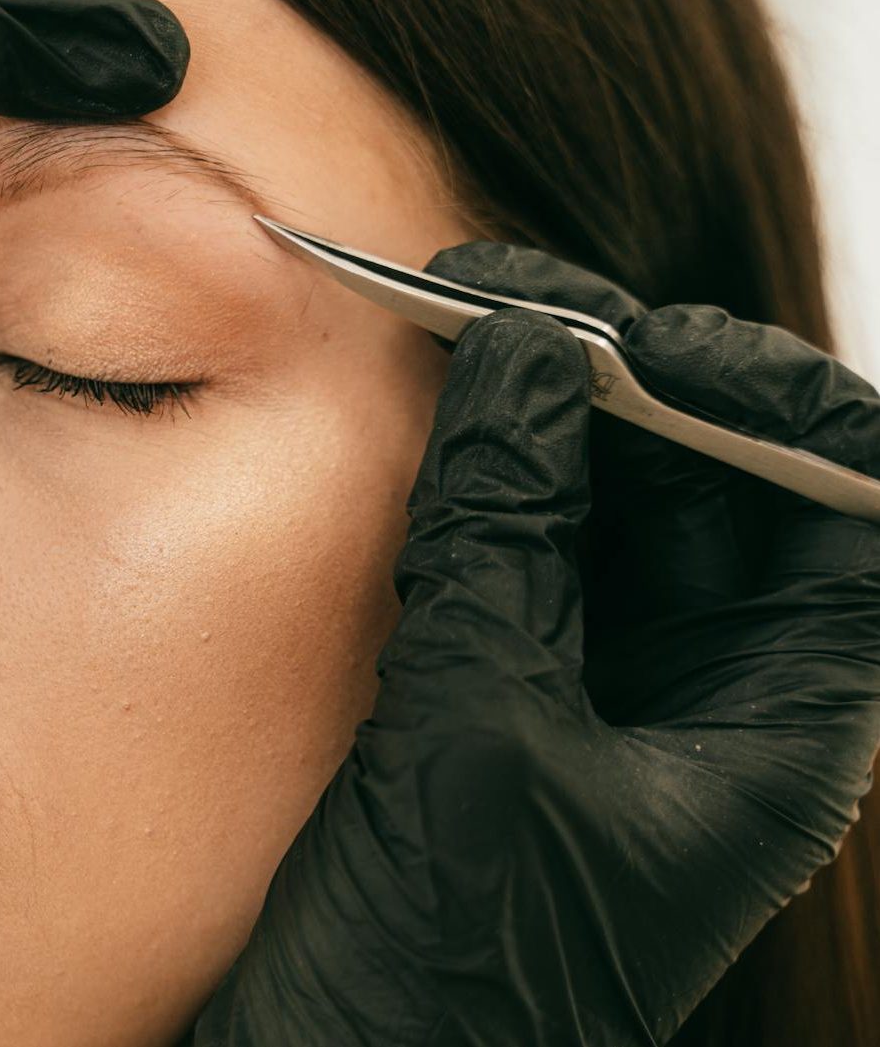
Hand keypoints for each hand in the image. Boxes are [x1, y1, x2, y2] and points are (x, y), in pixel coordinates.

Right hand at [181, 244, 879, 1045]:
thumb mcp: (480, 734)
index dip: (771, 405)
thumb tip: (521, 360)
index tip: (652, 343)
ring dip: (543, 409)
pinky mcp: (515, 669)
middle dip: (622, 381)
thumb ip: (503, 533)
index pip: (840, 511)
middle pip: (709, 483)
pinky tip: (439, 410)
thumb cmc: (440, 976)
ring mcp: (606, 675)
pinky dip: (485, 463)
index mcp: (773, 730)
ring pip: (608, 497)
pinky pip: (524, 531)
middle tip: (511, 302)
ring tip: (464, 326)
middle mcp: (705, 690)